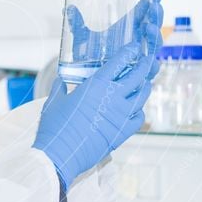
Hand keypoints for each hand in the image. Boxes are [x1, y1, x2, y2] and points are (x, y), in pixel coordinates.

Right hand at [33, 25, 160, 191]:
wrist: (61, 154)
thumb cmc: (54, 127)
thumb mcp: (53, 101)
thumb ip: (60, 88)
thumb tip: (60, 81)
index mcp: (96, 85)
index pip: (120, 61)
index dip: (130, 52)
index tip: (135, 47)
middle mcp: (113, 97)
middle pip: (138, 76)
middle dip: (145, 65)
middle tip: (148, 60)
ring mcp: (121, 115)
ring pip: (142, 95)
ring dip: (145, 87)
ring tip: (145, 82)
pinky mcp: (123, 132)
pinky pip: (139, 117)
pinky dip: (140, 110)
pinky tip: (136, 109)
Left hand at [67, 0, 163, 79]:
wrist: (87, 80)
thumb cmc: (89, 58)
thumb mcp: (83, 40)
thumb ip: (77, 25)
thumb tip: (68, 9)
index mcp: (127, 29)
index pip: (143, 13)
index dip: (151, 1)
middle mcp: (137, 42)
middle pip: (152, 26)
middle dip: (156, 16)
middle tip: (154, 7)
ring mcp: (139, 58)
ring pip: (154, 46)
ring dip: (155, 37)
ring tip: (149, 28)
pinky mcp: (138, 75)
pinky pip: (149, 70)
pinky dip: (152, 65)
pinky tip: (151, 61)